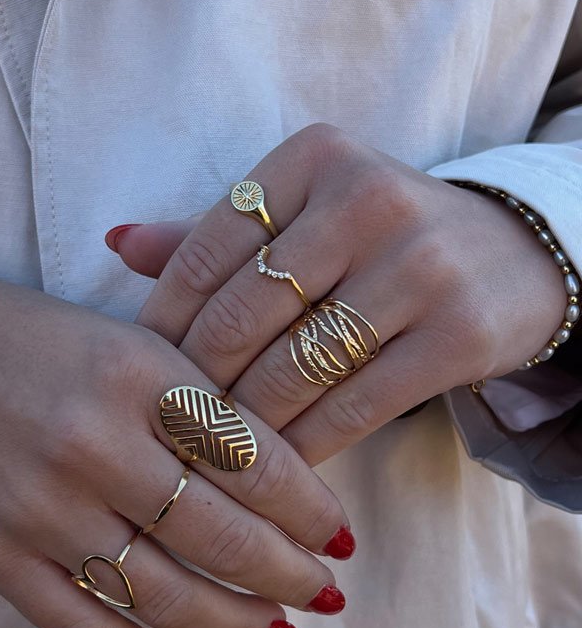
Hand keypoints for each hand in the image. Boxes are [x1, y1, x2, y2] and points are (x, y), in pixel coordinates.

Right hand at [0, 259, 351, 627]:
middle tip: (327, 591)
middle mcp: (90, 442)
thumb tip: (273, 479)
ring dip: (234, 621)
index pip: (251, 457)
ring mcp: (37, 507)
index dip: (309, 509)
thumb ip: (193, 399)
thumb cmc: (26, 338)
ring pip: (162, 594)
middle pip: (220, 536)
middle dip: (290, 575)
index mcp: (134, 370)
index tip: (339, 536)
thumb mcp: (123, 340)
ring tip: (276, 627)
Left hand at [111, 123, 566, 462]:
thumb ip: (211, 235)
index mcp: (313, 159)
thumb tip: (116, 244)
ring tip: (209, 456)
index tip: (138, 372)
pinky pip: (353, 407)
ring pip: (294, 369)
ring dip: (244, 425)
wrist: (509, 254)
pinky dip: (305, 445)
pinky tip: (275, 468)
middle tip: (164, 427)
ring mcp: (419, 266)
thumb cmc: (377, 238)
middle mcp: (368, 199)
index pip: (205, 252)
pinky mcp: (458, 333)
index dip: (162, 323)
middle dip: (195, 383)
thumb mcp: (301, 213)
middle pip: (243, 314)